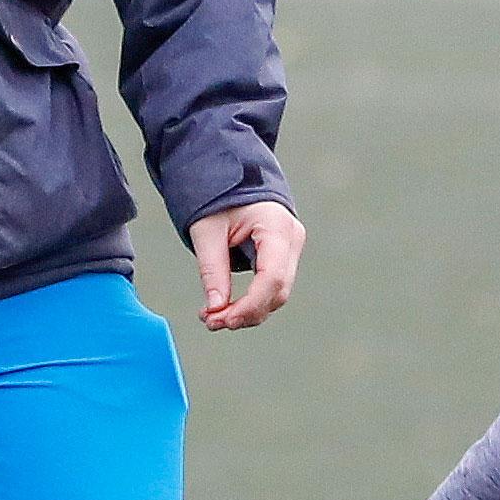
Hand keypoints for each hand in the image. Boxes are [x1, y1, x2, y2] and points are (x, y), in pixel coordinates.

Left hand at [191, 201, 301, 331]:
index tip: (221, 320)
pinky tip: (224, 308)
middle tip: (210, 322)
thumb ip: (212, 270)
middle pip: (278, 291)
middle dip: (245, 313)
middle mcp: (292, 239)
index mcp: (276, 227)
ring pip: (276, 295)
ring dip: (246, 312)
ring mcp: (291, 249)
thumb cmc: (219, 197)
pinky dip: (250, 302)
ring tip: (212, 317)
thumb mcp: (208, 230)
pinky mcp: (283, 257)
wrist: (234, 177)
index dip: (249, 305)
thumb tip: (214, 309)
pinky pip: (271, 287)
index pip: (273, 278)